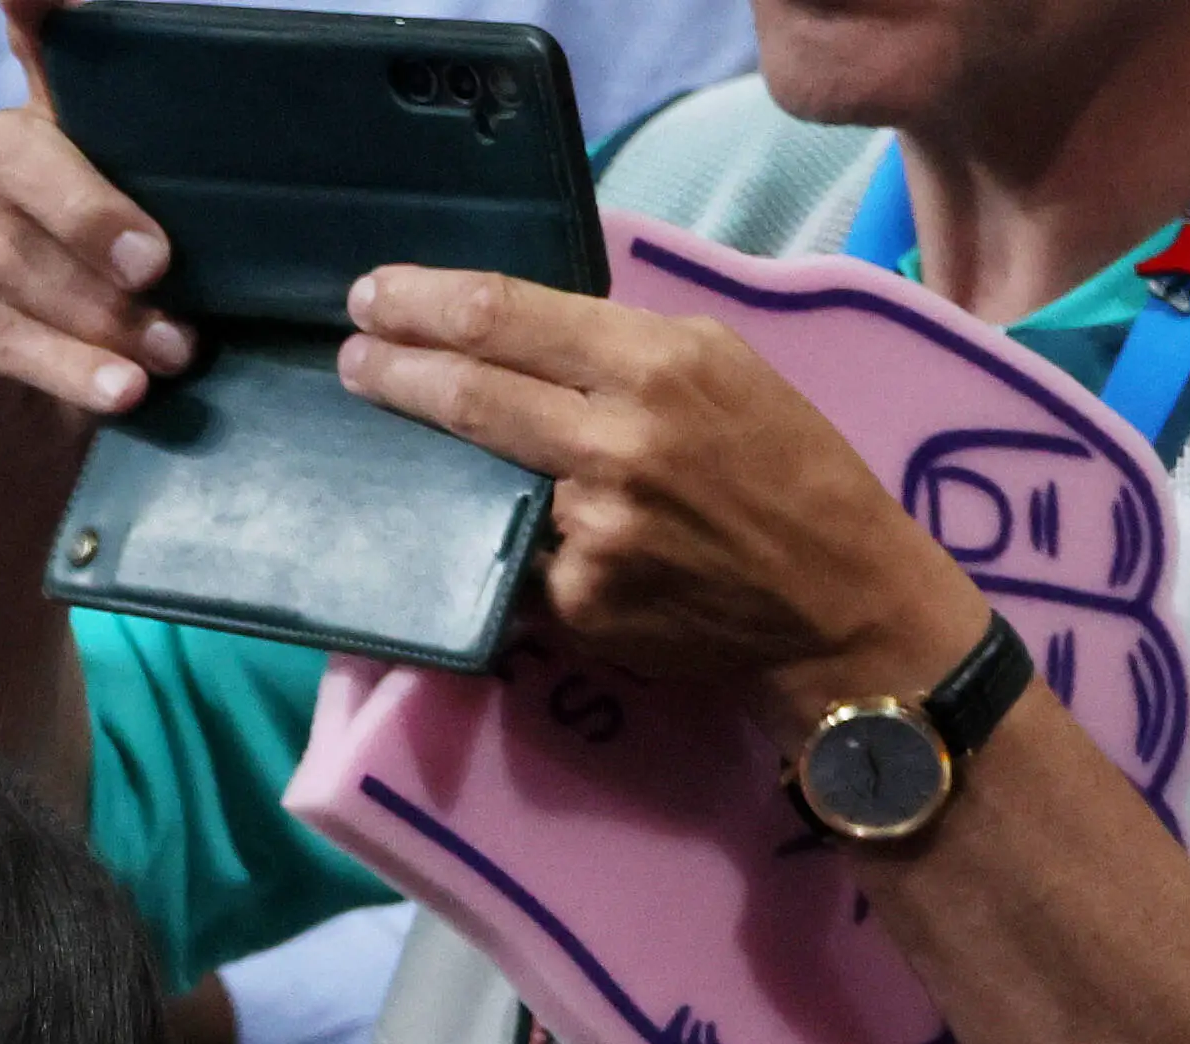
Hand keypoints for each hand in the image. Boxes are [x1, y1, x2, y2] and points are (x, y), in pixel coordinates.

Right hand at [0, 19, 196, 459]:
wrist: (29, 404)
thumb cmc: (110, 292)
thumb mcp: (151, 226)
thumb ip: (180, 174)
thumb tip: (274, 141)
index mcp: (44, 118)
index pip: (33, 37)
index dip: (32, 4)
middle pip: (19, 164)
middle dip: (92, 217)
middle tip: (159, 266)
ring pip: (10, 262)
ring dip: (99, 314)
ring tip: (171, 352)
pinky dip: (68, 366)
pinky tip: (120, 389)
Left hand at [336, 270, 990, 724]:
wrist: (837, 601)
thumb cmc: (789, 470)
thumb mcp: (726, 369)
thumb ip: (622, 347)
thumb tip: (518, 326)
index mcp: (660, 363)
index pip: (505, 318)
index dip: (423, 304)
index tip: (371, 297)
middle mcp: (616, 441)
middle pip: (467, 393)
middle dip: (393, 371)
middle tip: (351, 357)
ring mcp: (589, 527)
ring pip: (478, 481)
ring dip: (430, 462)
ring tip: (402, 440)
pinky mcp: (575, 599)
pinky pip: (510, 558)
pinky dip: (492, 542)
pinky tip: (498, 536)